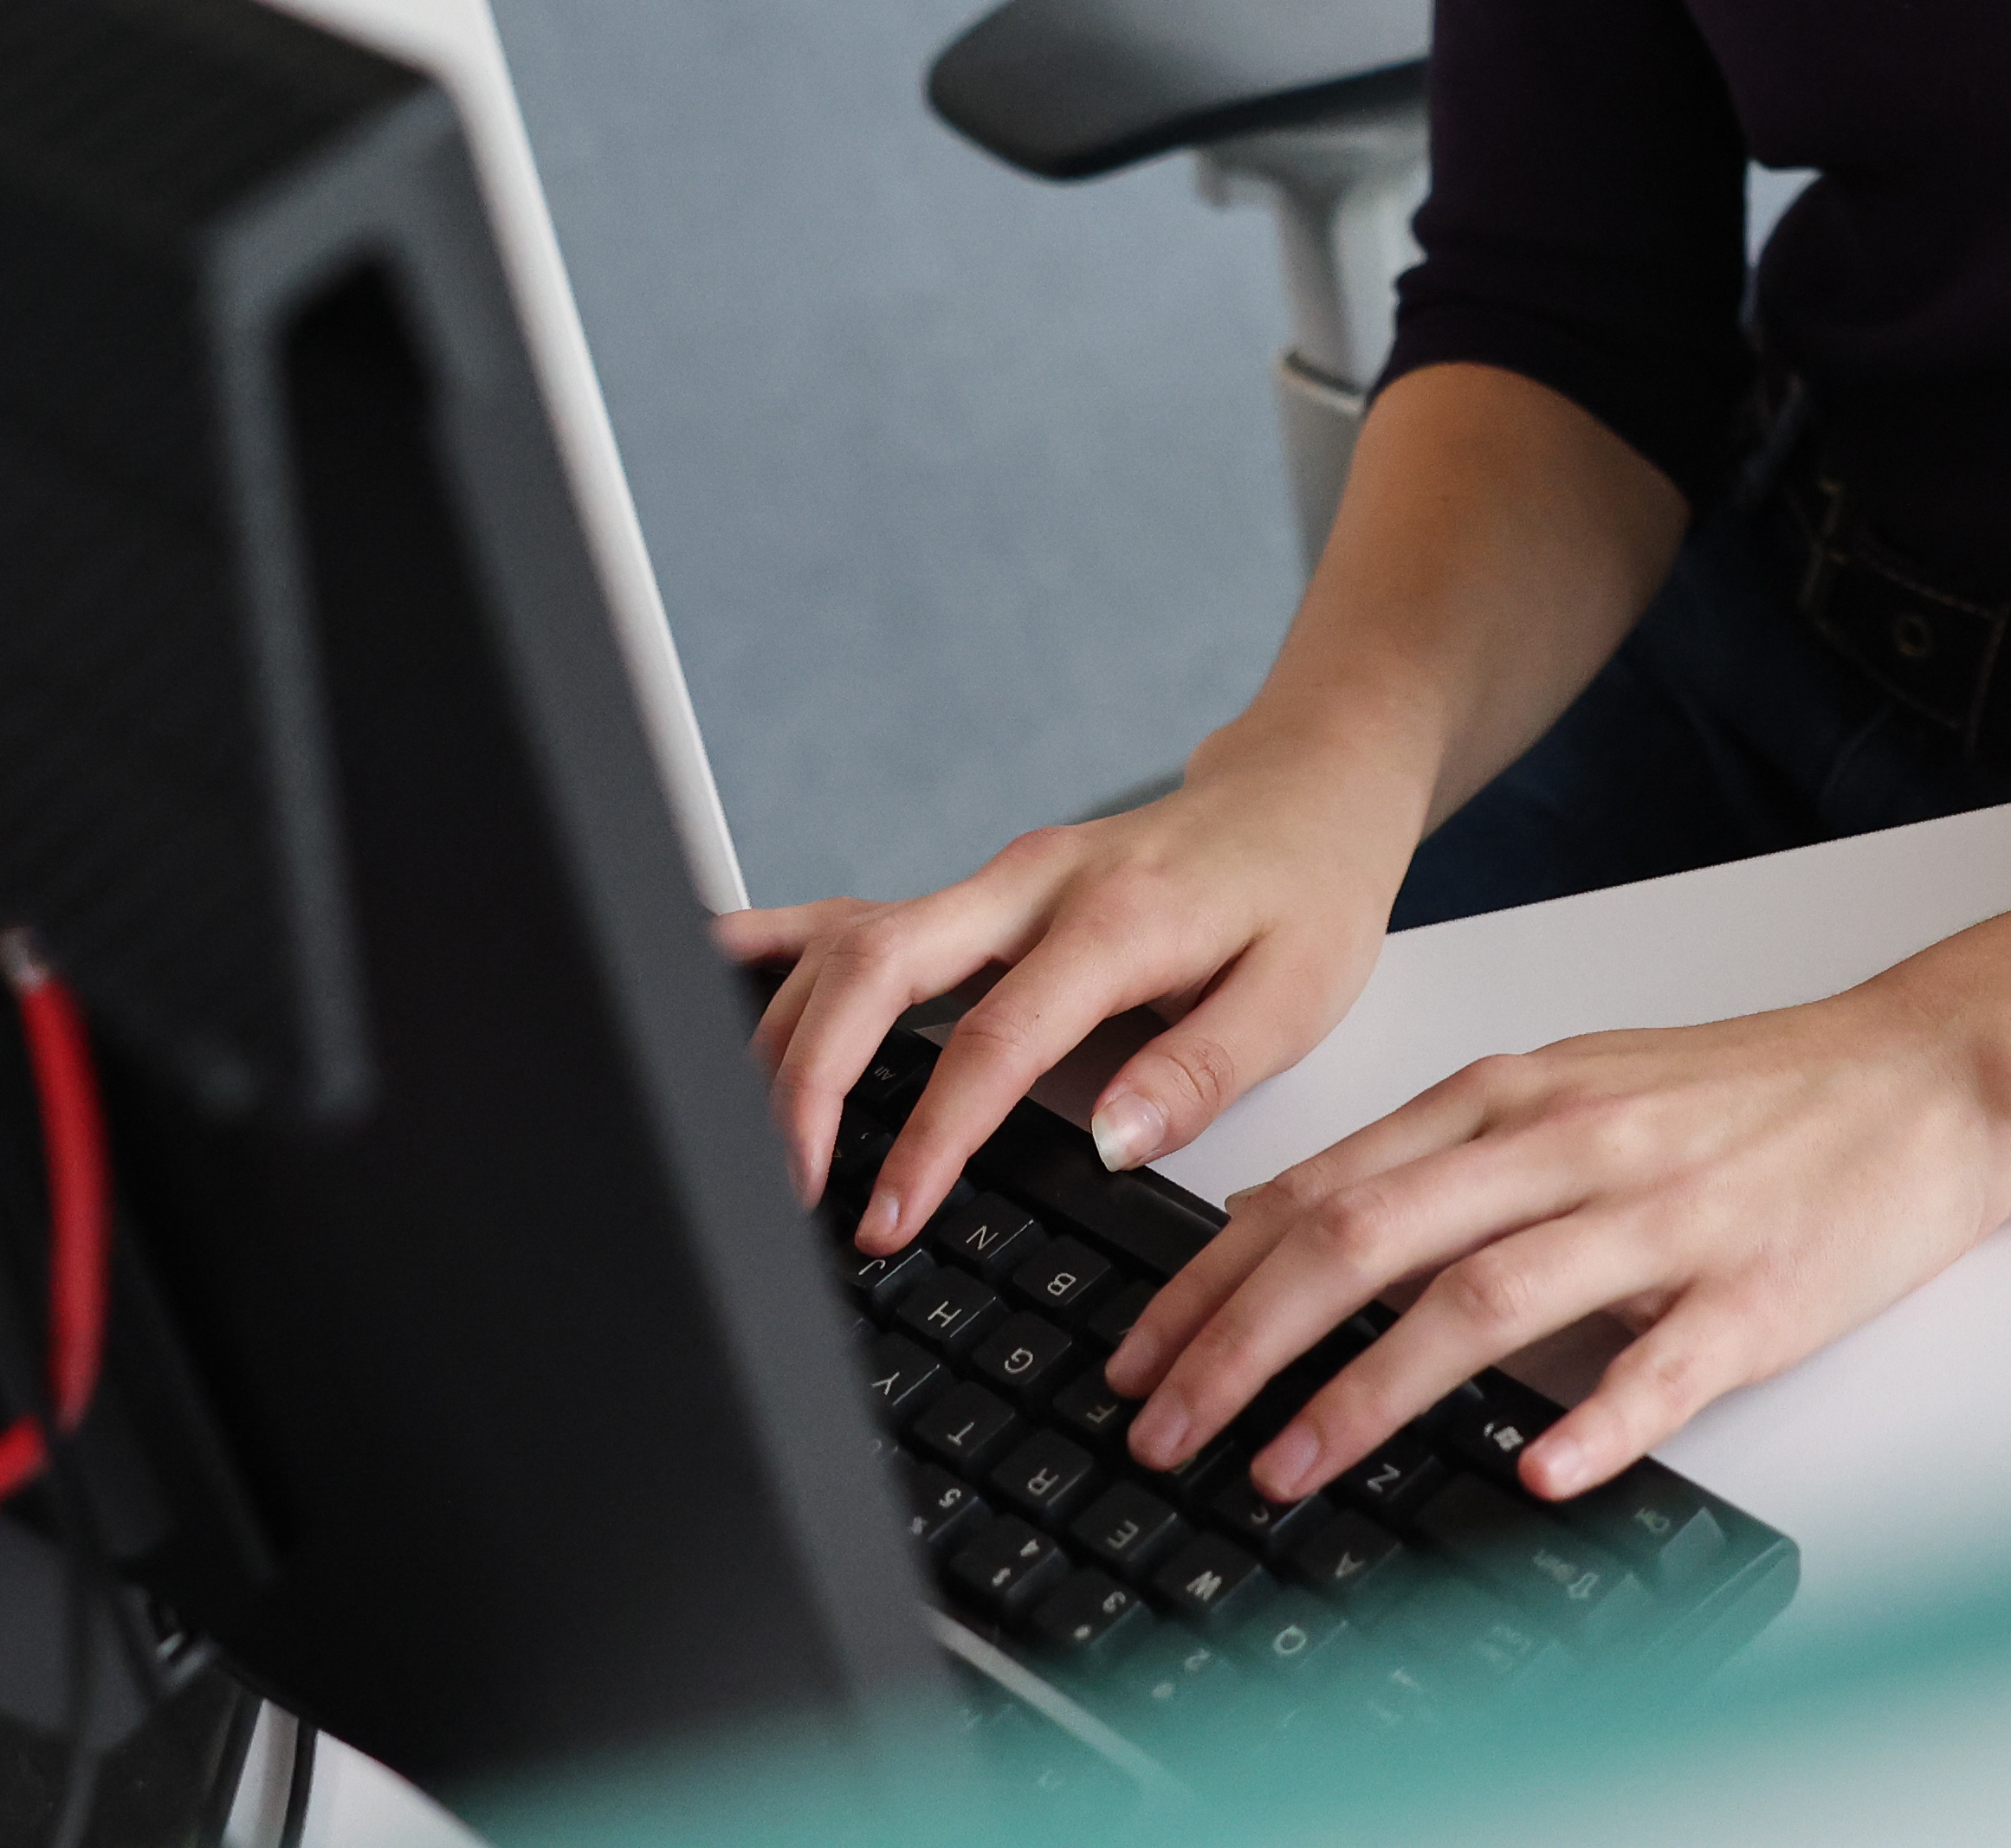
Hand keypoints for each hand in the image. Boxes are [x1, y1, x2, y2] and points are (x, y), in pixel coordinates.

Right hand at [716, 734, 1434, 1258]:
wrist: (1302, 793)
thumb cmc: (1305, 893)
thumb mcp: (1299, 996)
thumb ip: (1200, 1073)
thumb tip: (1109, 1140)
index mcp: (1114, 920)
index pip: (994, 1038)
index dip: (930, 1135)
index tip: (888, 1216)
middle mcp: (1030, 886)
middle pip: (875, 969)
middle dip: (809, 1080)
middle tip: (790, 1189)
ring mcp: (989, 882)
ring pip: (845, 944)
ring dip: (785, 1036)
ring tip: (752, 1141)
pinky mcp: (971, 895)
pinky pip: (849, 918)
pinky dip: (771, 951)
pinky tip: (705, 983)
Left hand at [1100, 983, 2010, 1511]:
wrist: (1922, 1075)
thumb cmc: (1743, 1097)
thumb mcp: (1565, 1092)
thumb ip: (1439, 1159)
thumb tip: (1293, 1227)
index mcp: (1509, 1099)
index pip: (1321, 1189)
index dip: (1211, 1278)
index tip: (1136, 1354)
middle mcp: (1565, 1147)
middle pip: (1365, 1238)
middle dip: (1241, 1339)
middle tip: (1163, 1422)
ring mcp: (1660, 1219)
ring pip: (1482, 1300)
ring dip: (1367, 1391)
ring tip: (1285, 1467)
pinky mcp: (1756, 1292)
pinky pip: (1661, 1363)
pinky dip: (1593, 1419)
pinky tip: (1538, 1473)